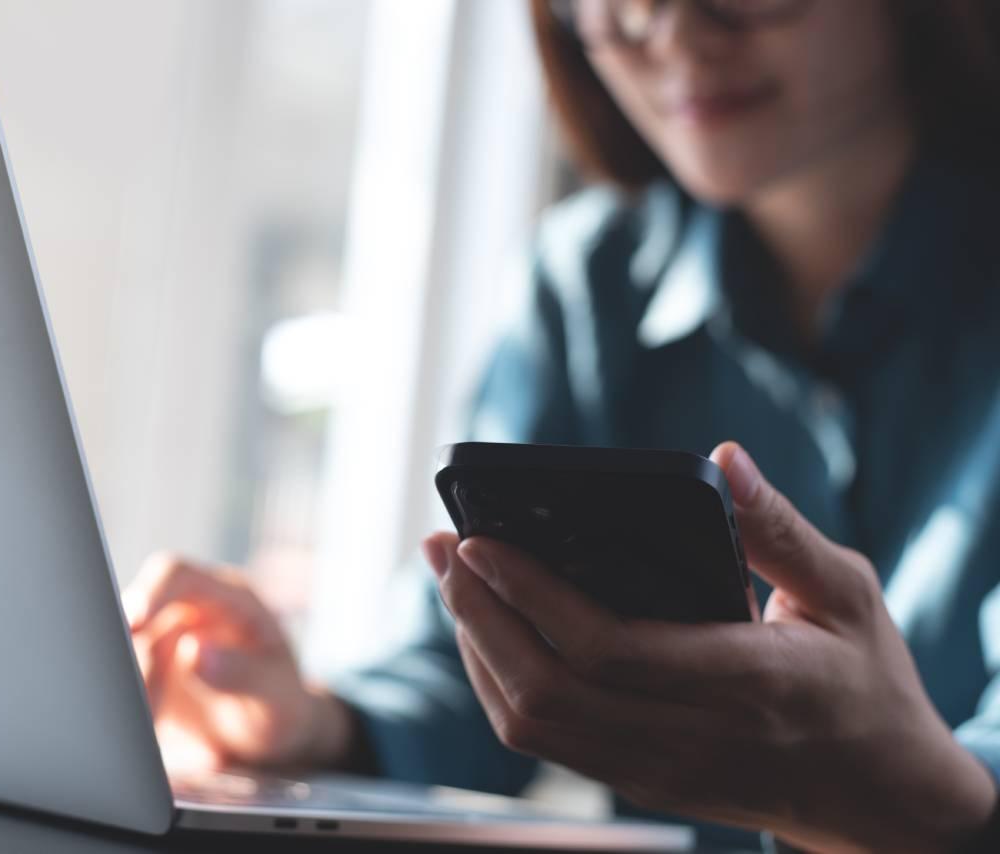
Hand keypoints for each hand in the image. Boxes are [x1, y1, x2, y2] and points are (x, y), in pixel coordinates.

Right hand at [123, 553, 354, 774]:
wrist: (272, 730)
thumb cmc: (281, 701)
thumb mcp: (275, 694)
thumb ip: (240, 672)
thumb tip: (194, 651)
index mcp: (227, 598)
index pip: (177, 575)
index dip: (151, 592)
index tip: (135, 622)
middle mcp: (188, 610)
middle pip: (135, 613)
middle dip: (128, 653)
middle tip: (142, 695)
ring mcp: (162, 639)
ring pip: (121, 653)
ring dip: (131, 686)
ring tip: (161, 718)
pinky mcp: (145, 671)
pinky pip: (121, 684)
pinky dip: (130, 706)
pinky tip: (156, 726)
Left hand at [427, 442, 996, 852]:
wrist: (879, 799)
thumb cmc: (866, 683)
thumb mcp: (848, 594)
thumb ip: (780, 529)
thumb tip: (725, 459)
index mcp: (747, 682)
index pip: (609, 648)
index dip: (532, 596)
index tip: (481, 543)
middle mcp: (690, 737)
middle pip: (547, 692)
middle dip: (477, 616)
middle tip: (443, 549)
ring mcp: (657, 771)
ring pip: (531, 725)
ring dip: (477, 649)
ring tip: (452, 580)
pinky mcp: (638, 782)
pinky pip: (546, 742)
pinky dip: (500, 684)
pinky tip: (489, 630)